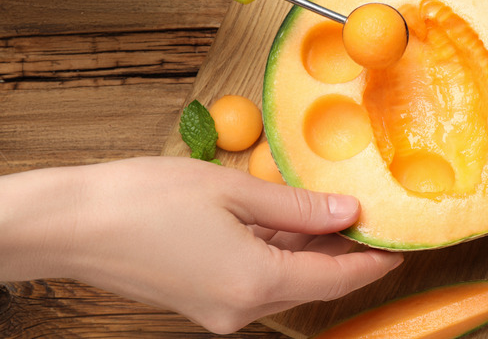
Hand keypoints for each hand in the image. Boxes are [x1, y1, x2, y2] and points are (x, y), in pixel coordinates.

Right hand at [0, 157, 402, 333]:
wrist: (72, 225)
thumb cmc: (144, 201)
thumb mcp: (233, 191)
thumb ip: (299, 207)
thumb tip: (348, 211)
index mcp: (256, 282)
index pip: (336, 278)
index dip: (372, 262)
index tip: (399, 247)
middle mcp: (241, 309)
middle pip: (313, 282)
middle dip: (344, 253)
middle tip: (369, 220)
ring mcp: (219, 311)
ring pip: (285, 281)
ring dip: (310, 251)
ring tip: (332, 214)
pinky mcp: (202, 302)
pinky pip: (257, 280)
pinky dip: (278, 255)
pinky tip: (286, 224)